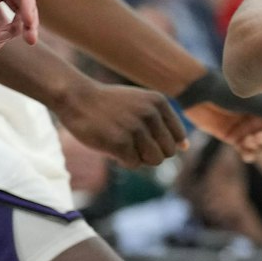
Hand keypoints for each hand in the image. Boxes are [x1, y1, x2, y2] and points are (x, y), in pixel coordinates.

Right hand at [59, 80, 187, 167]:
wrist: (75, 96)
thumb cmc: (109, 104)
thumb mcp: (141, 104)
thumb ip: (164, 122)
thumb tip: (186, 147)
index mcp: (159, 103)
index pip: (178, 137)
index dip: (162, 143)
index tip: (144, 137)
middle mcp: (150, 114)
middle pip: (168, 152)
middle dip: (152, 153)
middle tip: (133, 145)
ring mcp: (135, 128)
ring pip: (154, 160)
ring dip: (140, 159)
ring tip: (124, 147)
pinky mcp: (119, 141)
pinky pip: (134, 164)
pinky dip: (124, 161)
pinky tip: (112, 148)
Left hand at [188, 95, 261, 160]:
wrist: (197, 92)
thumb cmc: (228, 91)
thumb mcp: (258, 103)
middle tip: (257, 137)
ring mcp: (249, 126)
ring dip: (258, 147)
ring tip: (248, 142)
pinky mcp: (235, 136)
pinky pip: (247, 149)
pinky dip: (249, 153)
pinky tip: (246, 155)